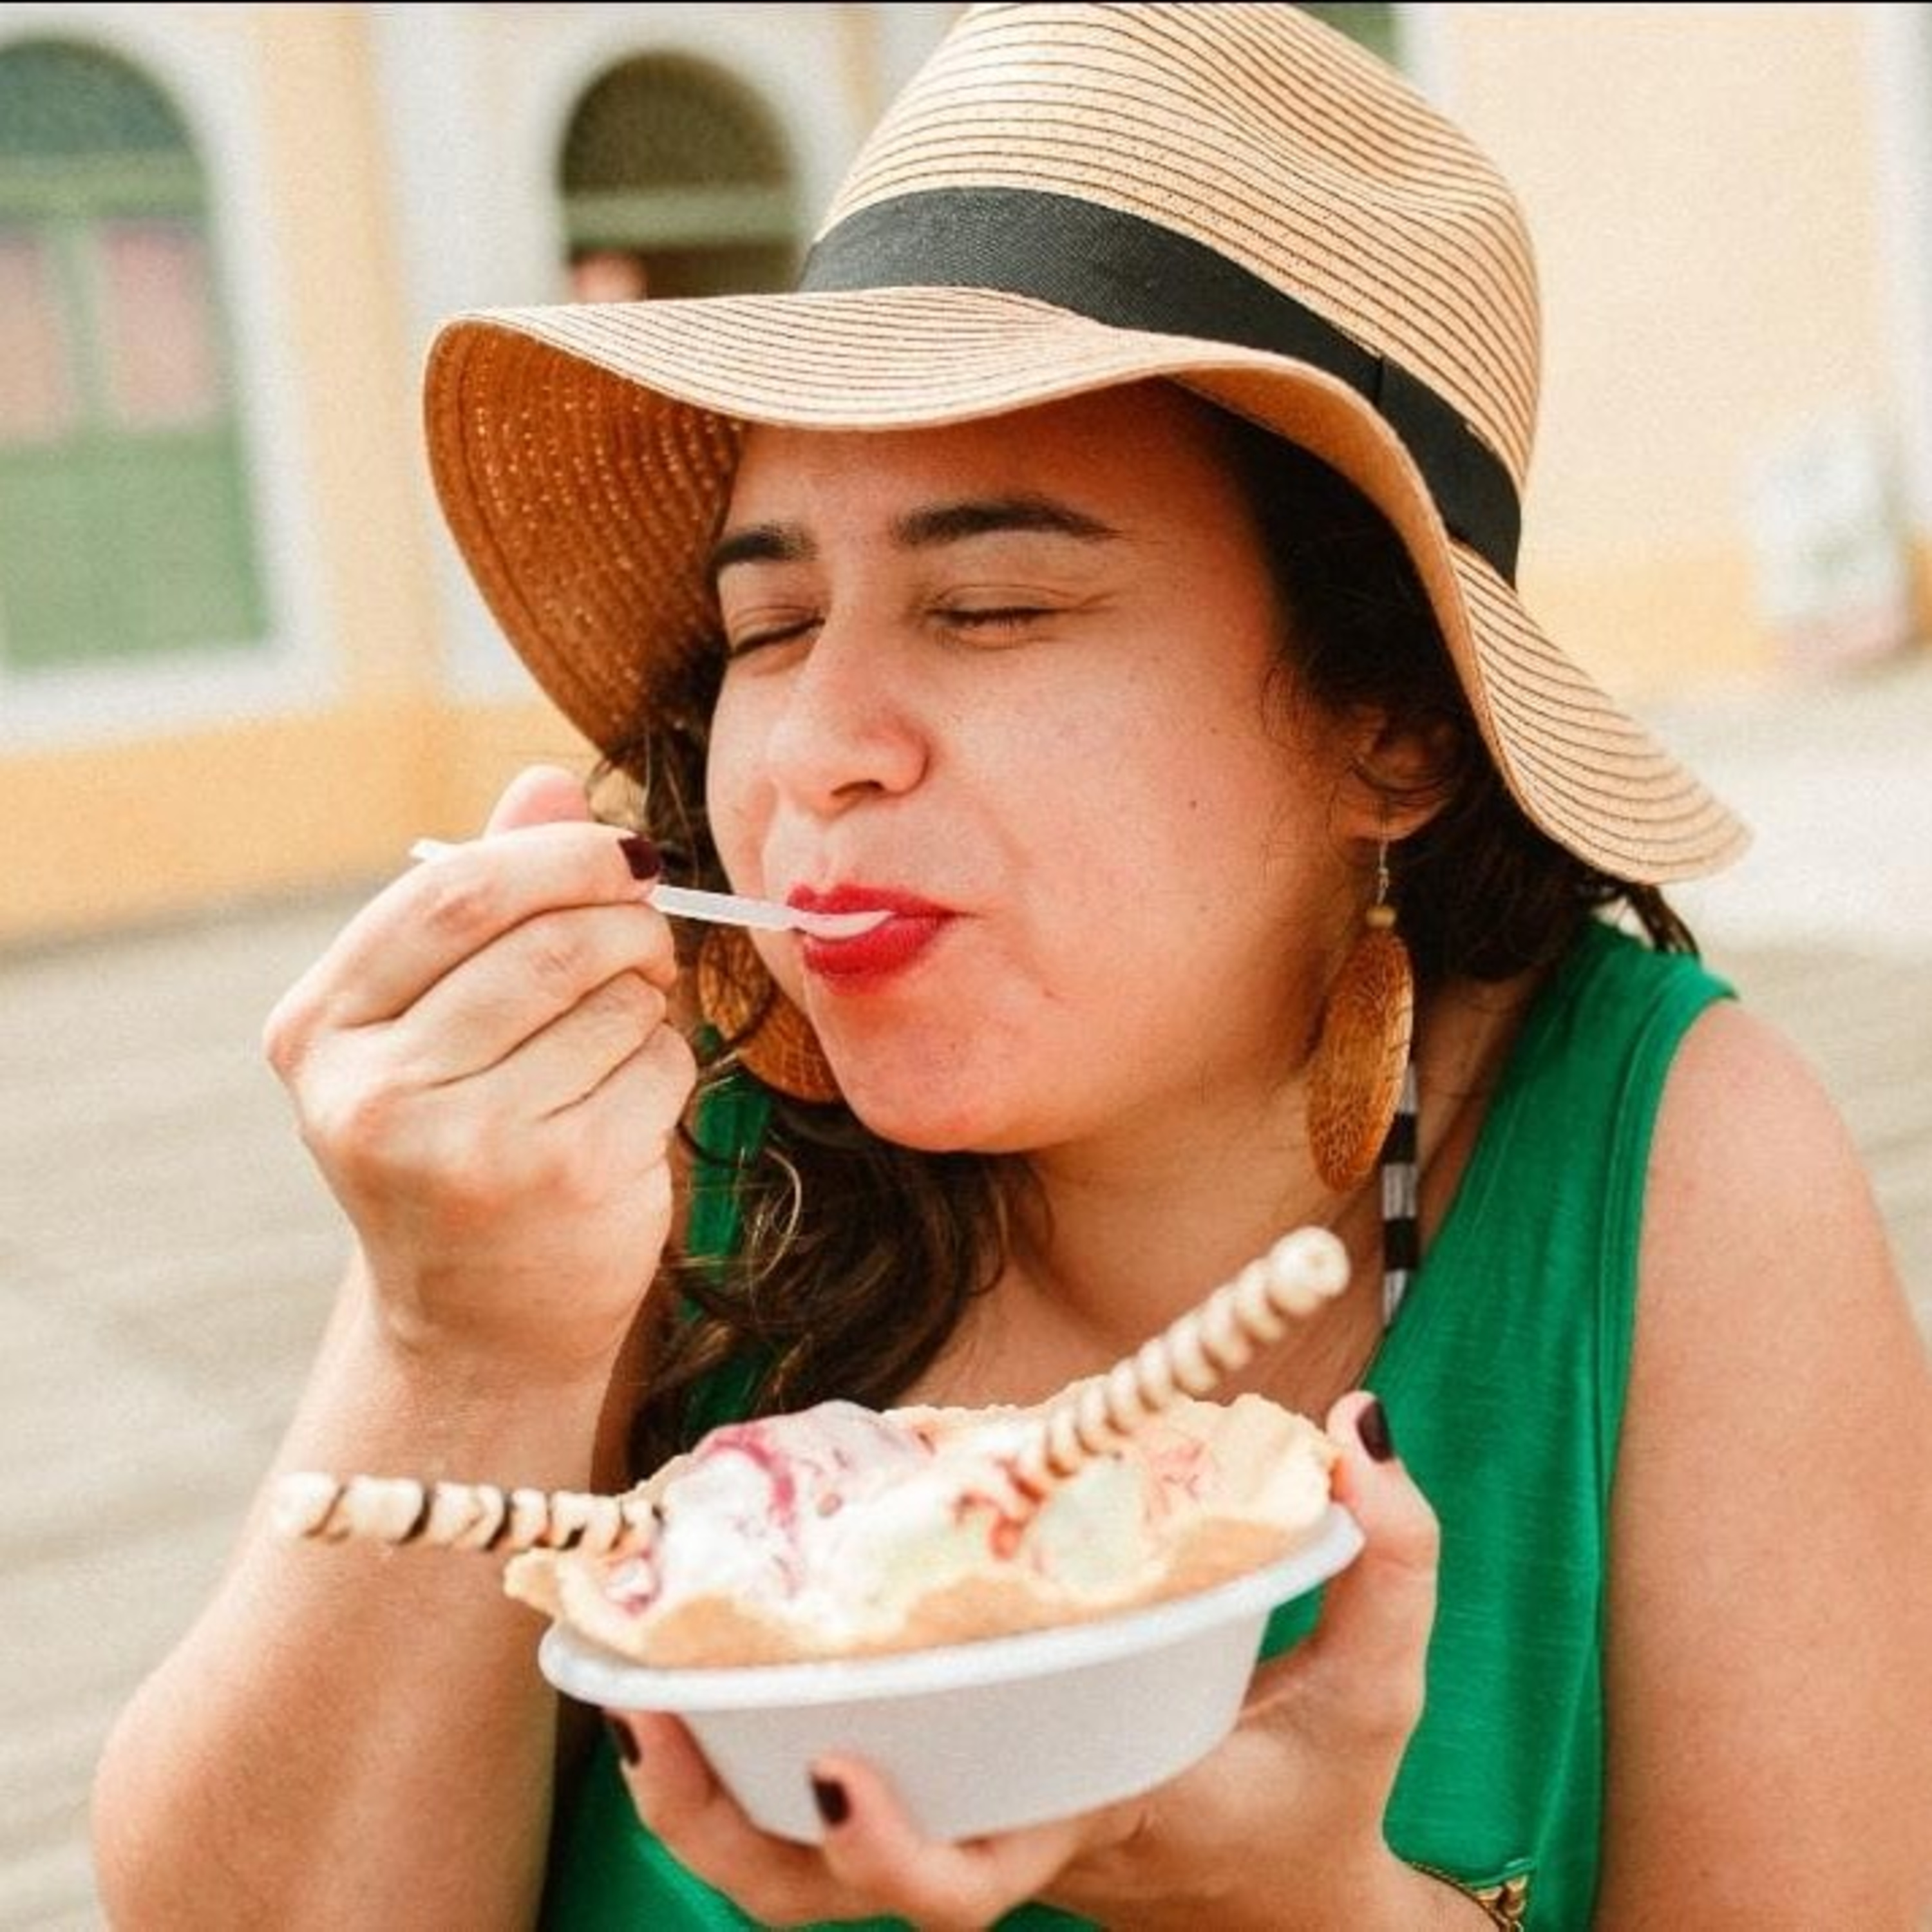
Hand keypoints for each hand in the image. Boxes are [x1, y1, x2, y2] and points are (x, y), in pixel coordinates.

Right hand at [263, 765, 696, 1383]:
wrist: (478, 1321)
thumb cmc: (464, 1142)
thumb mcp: (441, 1021)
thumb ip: (488, 900)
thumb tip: (551, 781)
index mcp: (320, 1031)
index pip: (453, 894)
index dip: (559, 856)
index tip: (621, 853)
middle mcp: (372, 1092)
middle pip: (545, 939)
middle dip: (623, 918)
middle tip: (647, 932)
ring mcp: (465, 1145)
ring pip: (615, 1000)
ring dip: (648, 999)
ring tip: (620, 1033)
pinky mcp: (562, 1181)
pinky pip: (659, 1065)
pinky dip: (668, 1065)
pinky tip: (628, 1106)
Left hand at [605, 1393, 1440, 1928]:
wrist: (1282, 1893)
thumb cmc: (1324, 1790)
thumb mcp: (1380, 1687)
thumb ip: (1390, 1561)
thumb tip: (1357, 1428)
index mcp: (1093, 1822)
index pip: (978, 1875)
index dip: (895, 1843)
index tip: (837, 1759)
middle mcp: (1006, 1841)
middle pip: (828, 1898)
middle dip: (726, 1832)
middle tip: (651, 1720)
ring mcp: (966, 1827)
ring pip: (793, 1878)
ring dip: (701, 1807)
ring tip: (632, 1703)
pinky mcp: (947, 1795)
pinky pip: (810, 1816)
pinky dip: (739, 1765)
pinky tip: (690, 1680)